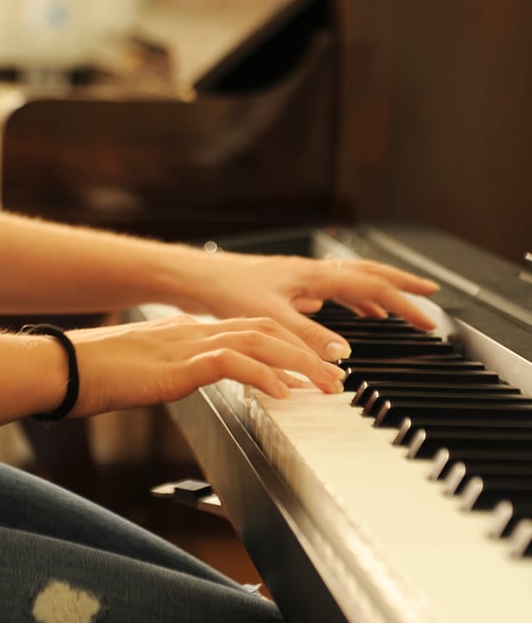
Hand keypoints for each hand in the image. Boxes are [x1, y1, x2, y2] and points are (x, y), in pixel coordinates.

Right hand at [67, 316, 347, 416]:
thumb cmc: (94, 373)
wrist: (63, 367)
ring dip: (298, 362)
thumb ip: (172, 369)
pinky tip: (283, 392)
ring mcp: (186, 344)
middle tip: (336, 372)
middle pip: (264, 330)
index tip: (309, 362)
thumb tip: (190, 378)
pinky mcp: (177, 365)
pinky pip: (231, 364)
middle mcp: (192, 331)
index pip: (247, 329)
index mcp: (186, 332)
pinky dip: (263, 376)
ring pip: (258, 342)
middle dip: (305, 349)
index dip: (284, 342)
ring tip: (326, 384)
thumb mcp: (144, 370)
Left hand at [176, 252, 439, 361]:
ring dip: (377, 293)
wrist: (199, 278)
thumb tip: (343, 357)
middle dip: (401, 286)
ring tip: (395, 307)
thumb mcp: (270, 319)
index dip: (403, 302)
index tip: (429, 316)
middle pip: (368, 274)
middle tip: (429, 296)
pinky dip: (350, 300)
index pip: (371, 285)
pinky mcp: (288, 287)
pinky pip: (331, 290)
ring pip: (351, 280)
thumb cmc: (228, 290)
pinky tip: (349, 311)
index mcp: (314, 275)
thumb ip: (307, 339)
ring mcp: (301, 278)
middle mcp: (312, 272)